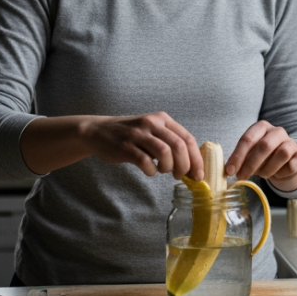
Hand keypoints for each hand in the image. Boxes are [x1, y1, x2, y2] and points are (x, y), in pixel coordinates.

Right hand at [80, 112, 203, 178]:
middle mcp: (152, 123)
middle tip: (181, 176)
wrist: (98, 131)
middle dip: (185, 166)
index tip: (198, 175)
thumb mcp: (153, 132)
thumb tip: (192, 167)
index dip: (196, 159)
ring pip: (164, 153)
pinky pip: (145, 161)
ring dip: (168, 167)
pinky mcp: (125, 146)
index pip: (188, 138)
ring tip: (163, 171)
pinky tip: (149, 170)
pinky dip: (151, 170)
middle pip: (179, 146)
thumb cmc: (130, 136)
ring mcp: (138, 134)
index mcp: (163, 119)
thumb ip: (170, 143)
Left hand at [226, 120, 296, 190]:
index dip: (238, 156)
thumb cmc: (264, 157)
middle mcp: (277, 131)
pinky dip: (282, 173)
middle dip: (250, 164)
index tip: (230, 170)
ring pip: (282, 154)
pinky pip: (292, 165)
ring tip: (262, 174)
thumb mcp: (250, 154)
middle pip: (264, 146)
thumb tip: (229, 170)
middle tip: (242, 177)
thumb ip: (241, 158)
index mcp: (262, 127)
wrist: (287, 162)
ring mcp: (291, 142)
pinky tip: (277, 174)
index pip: (248, 139)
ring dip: (268, 169)